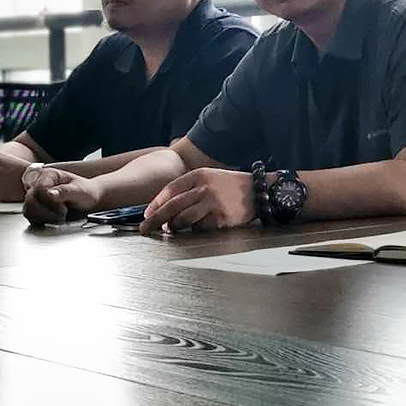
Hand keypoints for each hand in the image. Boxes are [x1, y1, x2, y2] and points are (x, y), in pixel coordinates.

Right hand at [22, 170, 101, 224]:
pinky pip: (31, 216)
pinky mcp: (36, 207)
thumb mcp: (80, 191)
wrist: (89, 200)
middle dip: (46, 210)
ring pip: (28, 209)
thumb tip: (50, 193)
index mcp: (49, 175)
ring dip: (43, 217)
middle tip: (63, 213)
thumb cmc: (86, 192)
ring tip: (60, 217)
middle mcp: (39, 183)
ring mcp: (36, 196)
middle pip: (30, 199)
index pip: (39, 188)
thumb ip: (65, 191)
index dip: (50, 201)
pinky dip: (41, 221)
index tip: (63, 209)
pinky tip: (54, 220)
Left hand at [139, 167, 255, 233]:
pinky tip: (201, 225)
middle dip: (155, 220)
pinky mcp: (221, 219)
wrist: (260, 191)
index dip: (155, 204)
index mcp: (199, 175)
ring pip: (183, 220)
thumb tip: (165, 208)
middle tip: (145, 228)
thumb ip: (188, 188)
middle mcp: (204, 188)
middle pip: (172, 207)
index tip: (146, 214)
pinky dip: (196, 229)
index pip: (170, 190)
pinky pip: (200, 228)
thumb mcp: (209, 177)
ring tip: (171, 229)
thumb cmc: (232, 185)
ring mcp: (213, 204)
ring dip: (173, 227)